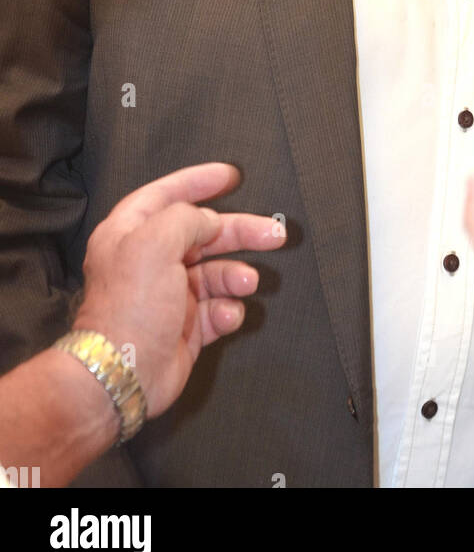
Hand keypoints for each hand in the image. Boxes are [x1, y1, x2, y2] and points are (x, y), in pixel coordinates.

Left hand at [72, 163, 285, 416]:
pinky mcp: (184, 326)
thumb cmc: (130, 308)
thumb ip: (186, 218)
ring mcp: (168, 294)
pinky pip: (217, 308)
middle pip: (203, 233)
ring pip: (216, 272)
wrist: (123, 375)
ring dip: (236, 274)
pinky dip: (227, 309)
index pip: (167, 194)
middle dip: (239, 231)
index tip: (232, 176)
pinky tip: (226, 313)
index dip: (199, 182)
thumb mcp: (155, 243)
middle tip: (273, 232)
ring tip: (247, 281)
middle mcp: (149, 260)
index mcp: (131, 233)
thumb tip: (209, 222)